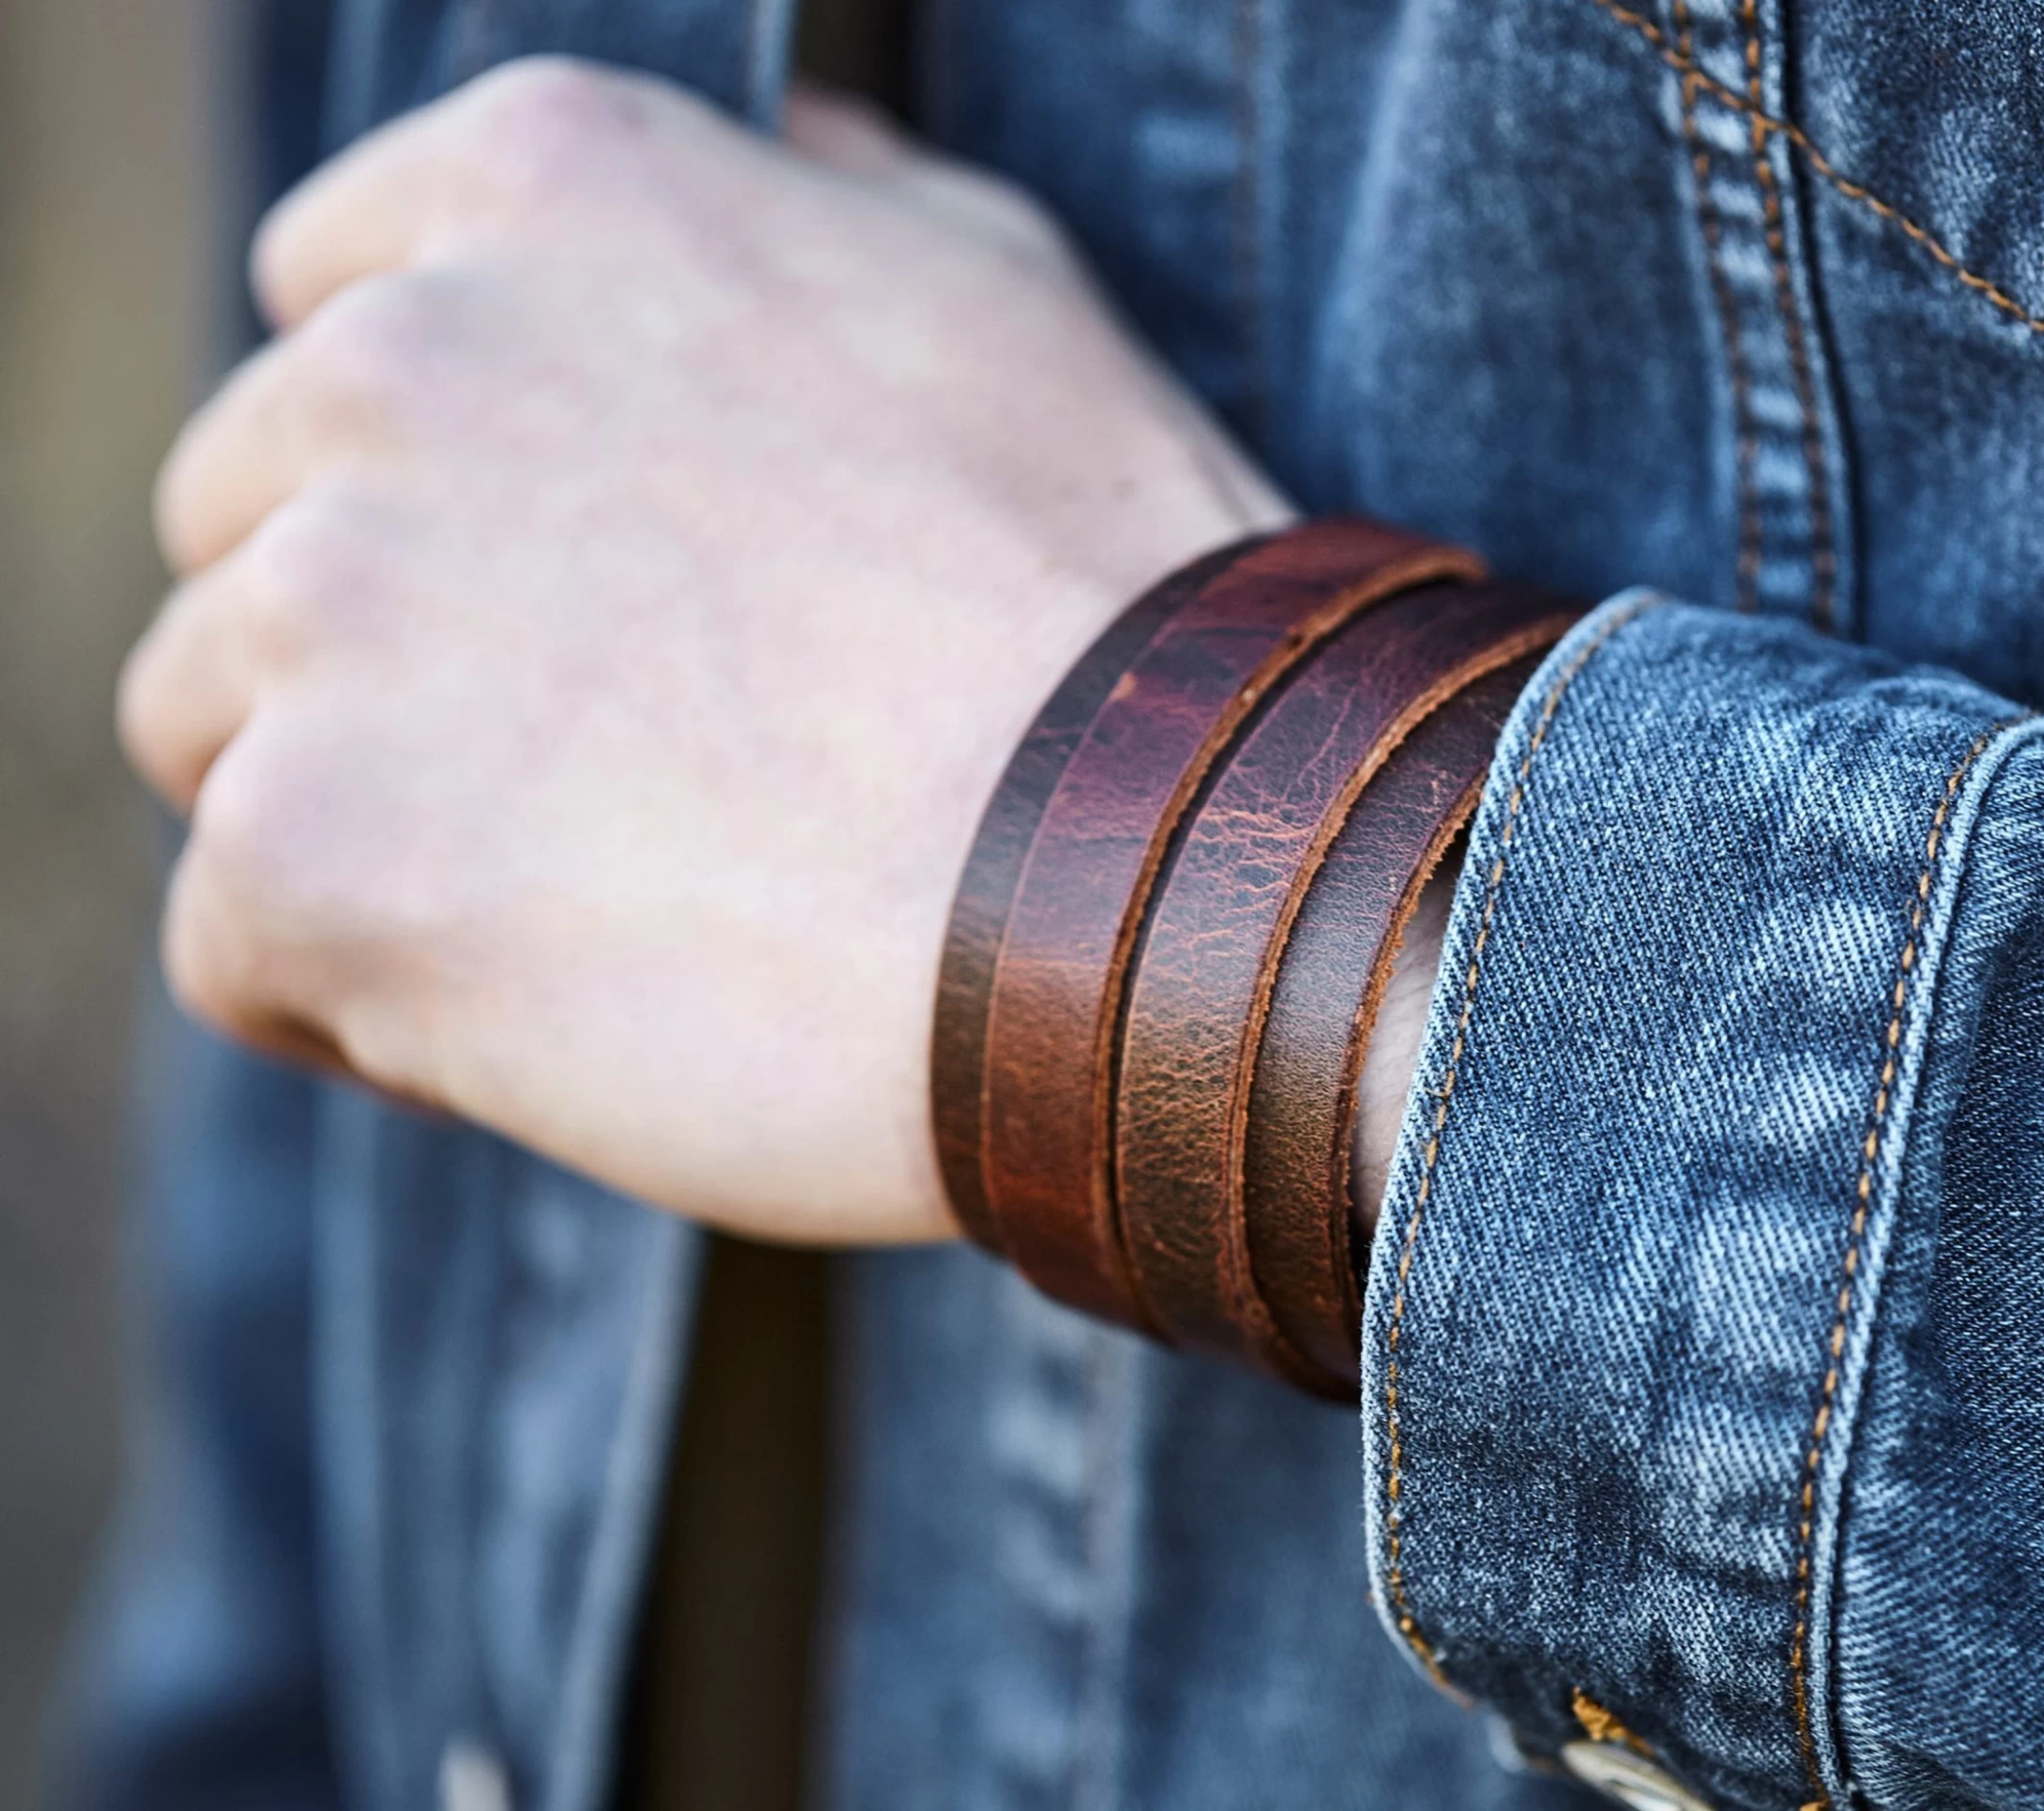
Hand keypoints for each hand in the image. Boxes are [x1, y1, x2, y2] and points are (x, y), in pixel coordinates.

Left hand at [118, 61, 1289, 1243]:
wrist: (1158, 885)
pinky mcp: (312, 852)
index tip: (583, 606)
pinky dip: (370, 997)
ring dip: (374, 816)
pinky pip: (243, 944)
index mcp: (539, 191)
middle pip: (252, 532)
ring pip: (221, 732)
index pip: (329, 318)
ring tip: (611, 893)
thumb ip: (810, 203)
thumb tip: (767, 162)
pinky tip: (569, 1006)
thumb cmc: (1106, 609)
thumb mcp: (1003, 293)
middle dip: (395, 652)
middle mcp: (390, 360)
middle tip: (625, 771)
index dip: (443, 490)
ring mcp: (330, 608)